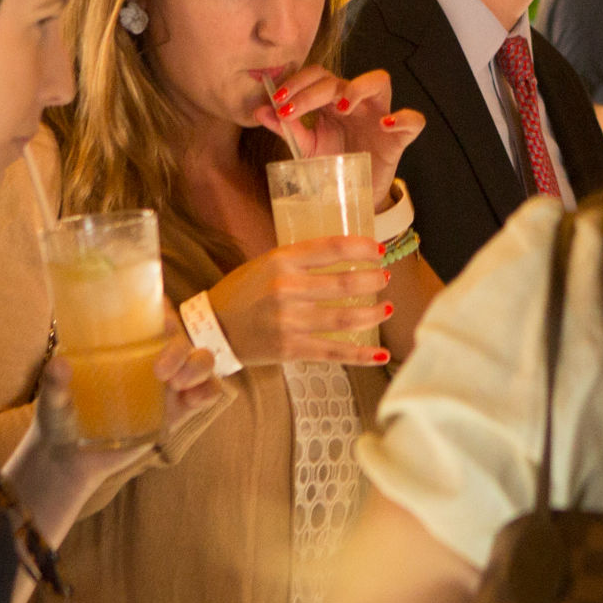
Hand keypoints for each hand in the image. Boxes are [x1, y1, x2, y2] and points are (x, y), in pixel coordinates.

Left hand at [30, 314, 220, 483]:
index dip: (162, 308)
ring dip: (198, 366)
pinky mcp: (178, 410)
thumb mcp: (53, 399)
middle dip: (179, 347)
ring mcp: (168, 383)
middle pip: (180, 335)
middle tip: (160, 371)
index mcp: (123, 344)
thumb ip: (54, 384)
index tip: (158, 318)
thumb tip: (60, 364)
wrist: (71, 460)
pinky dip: (208, 390)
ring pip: (201, 359)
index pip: (151, 313)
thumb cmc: (61, 417)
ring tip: (178, 386)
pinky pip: (207, 392)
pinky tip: (193, 400)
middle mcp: (150, 357)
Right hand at [206, 238, 392, 367]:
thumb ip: (301, 259)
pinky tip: (381, 355)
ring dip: (373, 314)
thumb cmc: (243, 292)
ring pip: (345, 318)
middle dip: (372, 280)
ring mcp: (290, 322)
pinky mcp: (291, 349)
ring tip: (388, 308)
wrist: (214, 329)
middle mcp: (287, 289)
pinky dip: (361, 355)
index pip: (331, 249)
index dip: (360, 247)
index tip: (378, 249)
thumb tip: (345, 255)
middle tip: (384, 278)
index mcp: (281, 261)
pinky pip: (334, 352)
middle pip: (344, 283)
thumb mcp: (266, 263)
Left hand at [263, 64, 424, 212]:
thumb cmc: (332, 167)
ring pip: (380, 81)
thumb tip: (259, 110)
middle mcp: (356, 103)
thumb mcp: (306, 148)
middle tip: (292, 109)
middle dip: (312, 91)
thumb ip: (286, 129)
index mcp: (332, 102)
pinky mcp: (399, 138)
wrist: (353, 199)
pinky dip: (402, 118)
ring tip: (341, 106)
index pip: (317, 76)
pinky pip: (413, 120)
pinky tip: (385, 125)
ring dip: (359, 87)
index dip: (297, 82)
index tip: (277, 101)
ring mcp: (379, 116)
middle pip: (339, 79)